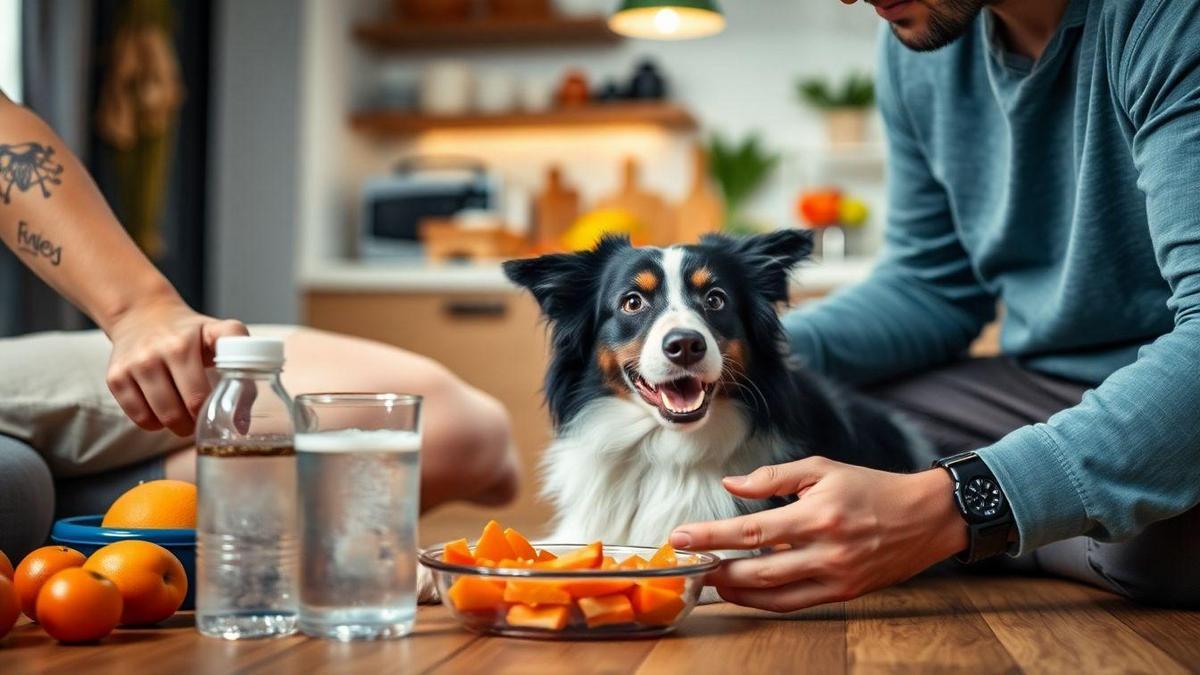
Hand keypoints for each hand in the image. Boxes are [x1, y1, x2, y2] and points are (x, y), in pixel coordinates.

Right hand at [104, 296, 246, 435]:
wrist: (143, 314)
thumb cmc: (190, 332)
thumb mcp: (220, 335)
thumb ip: (243, 367)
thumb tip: (242, 423)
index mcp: (184, 345)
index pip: (199, 396)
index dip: (212, 410)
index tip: (219, 409)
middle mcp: (156, 354)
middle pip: (180, 411)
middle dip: (195, 423)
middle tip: (202, 419)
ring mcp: (133, 366)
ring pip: (158, 418)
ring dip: (176, 425)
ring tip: (185, 417)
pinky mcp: (115, 377)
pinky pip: (138, 417)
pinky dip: (153, 423)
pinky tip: (162, 411)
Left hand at [669, 457, 967, 611]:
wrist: (925, 517)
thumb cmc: (871, 488)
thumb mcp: (822, 469)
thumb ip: (773, 478)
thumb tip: (731, 484)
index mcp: (817, 515)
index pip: (750, 530)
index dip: (711, 536)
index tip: (680, 537)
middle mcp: (826, 550)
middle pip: (757, 570)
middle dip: (716, 571)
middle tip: (689, 566)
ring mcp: (835, 576)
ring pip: (773, 595)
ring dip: (736, 592)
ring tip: (711, 582)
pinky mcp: (844, 594)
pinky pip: (795, 604)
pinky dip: (765, 601)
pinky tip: (745, 592)